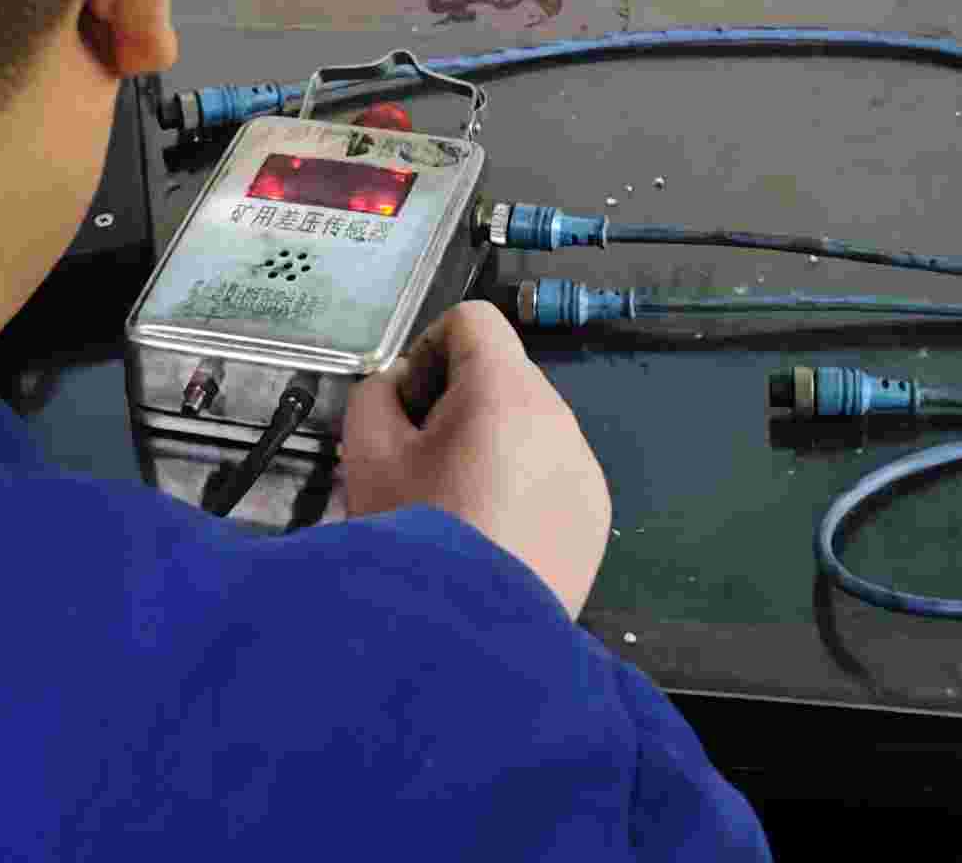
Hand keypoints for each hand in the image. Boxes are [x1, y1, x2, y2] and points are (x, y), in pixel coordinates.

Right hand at [341, 302, 613, 617]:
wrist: (465, 640)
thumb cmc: (416, 537)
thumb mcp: (366, 456)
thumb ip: (376, 396)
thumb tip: (399, 388)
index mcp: (507, 392)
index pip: (473, 321)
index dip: (430, 348)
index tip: (410, 404)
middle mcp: (560, 420)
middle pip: (504, 376)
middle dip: (459, 405)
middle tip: (422, 465)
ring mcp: (584, 470)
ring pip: (530, 428)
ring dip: (491, 447)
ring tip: (455, 508)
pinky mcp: (595, 516)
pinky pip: (553, 477)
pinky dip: (521, 490)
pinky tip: (489, 537)